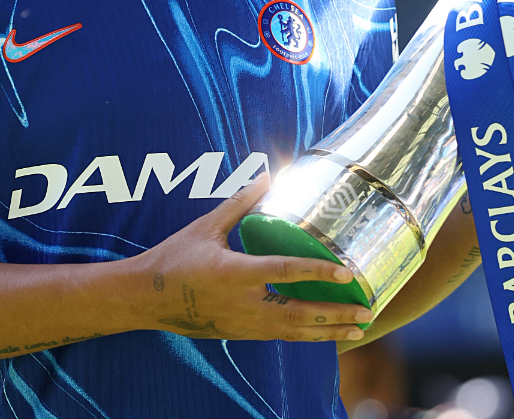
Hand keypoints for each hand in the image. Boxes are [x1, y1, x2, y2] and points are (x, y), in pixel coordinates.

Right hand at [135, 175, 369, 342]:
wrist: (146, 297)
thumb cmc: (173, 258)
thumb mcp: (205, 228)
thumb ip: (240, 205)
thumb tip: (266, 177)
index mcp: (234, 273)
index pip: (284, 272)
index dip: (317, 271)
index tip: (346, 272)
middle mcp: (243, 303)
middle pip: (300, 314)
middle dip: (336, 314)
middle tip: (367, 310)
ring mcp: (242, 323)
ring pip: (294, 333)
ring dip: (328, 332)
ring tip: (358, 329)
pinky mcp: (239, 333)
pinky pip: (280, 337)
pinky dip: (306, 336)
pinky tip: (324, 334)